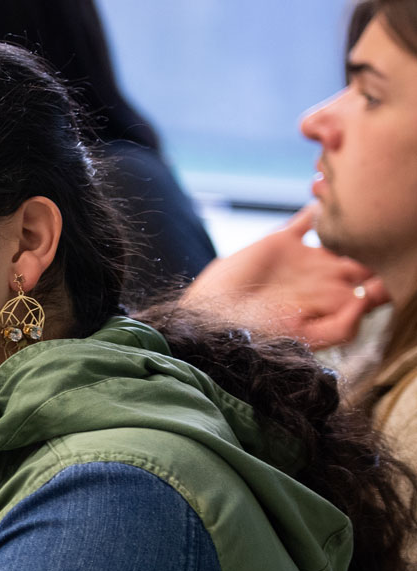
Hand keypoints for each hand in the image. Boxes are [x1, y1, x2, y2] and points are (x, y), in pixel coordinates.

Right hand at [180, 205, 386, 349]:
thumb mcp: (303, 338)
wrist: (211, 319)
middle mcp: (329, 277)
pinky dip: (319, 204)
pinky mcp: (282, 242)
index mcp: (339, 300)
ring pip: (344, 232)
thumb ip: (341, 327)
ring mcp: (308, 258)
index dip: (393, 267)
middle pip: (370, 252)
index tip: (399, 251)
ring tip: (365, 195)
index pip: (380, 281)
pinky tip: (324, 191)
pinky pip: (308, 219)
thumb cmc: (255, 335)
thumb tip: (368, 299)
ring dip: (356, 216)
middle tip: (395, 213)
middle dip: (384, 235)